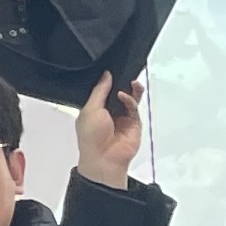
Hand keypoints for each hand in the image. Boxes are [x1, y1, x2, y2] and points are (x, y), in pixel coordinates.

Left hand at [78, 71, 145, 188]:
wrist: (104, 158)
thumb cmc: (91, 135)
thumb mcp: (90, 109)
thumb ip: (100, 91)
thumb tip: (106, 74)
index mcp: (95, 109)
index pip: (103, 91)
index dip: (108, 81)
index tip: (112, 68)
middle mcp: (109, 112)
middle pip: (119, 93)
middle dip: (123, 83)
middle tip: (126, 72)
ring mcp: (123, 117)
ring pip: (130, 99)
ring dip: (131, 90)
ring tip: (132, 82)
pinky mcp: (134, 123)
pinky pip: (134, 108)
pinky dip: (130, 100)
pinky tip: (124, 96)